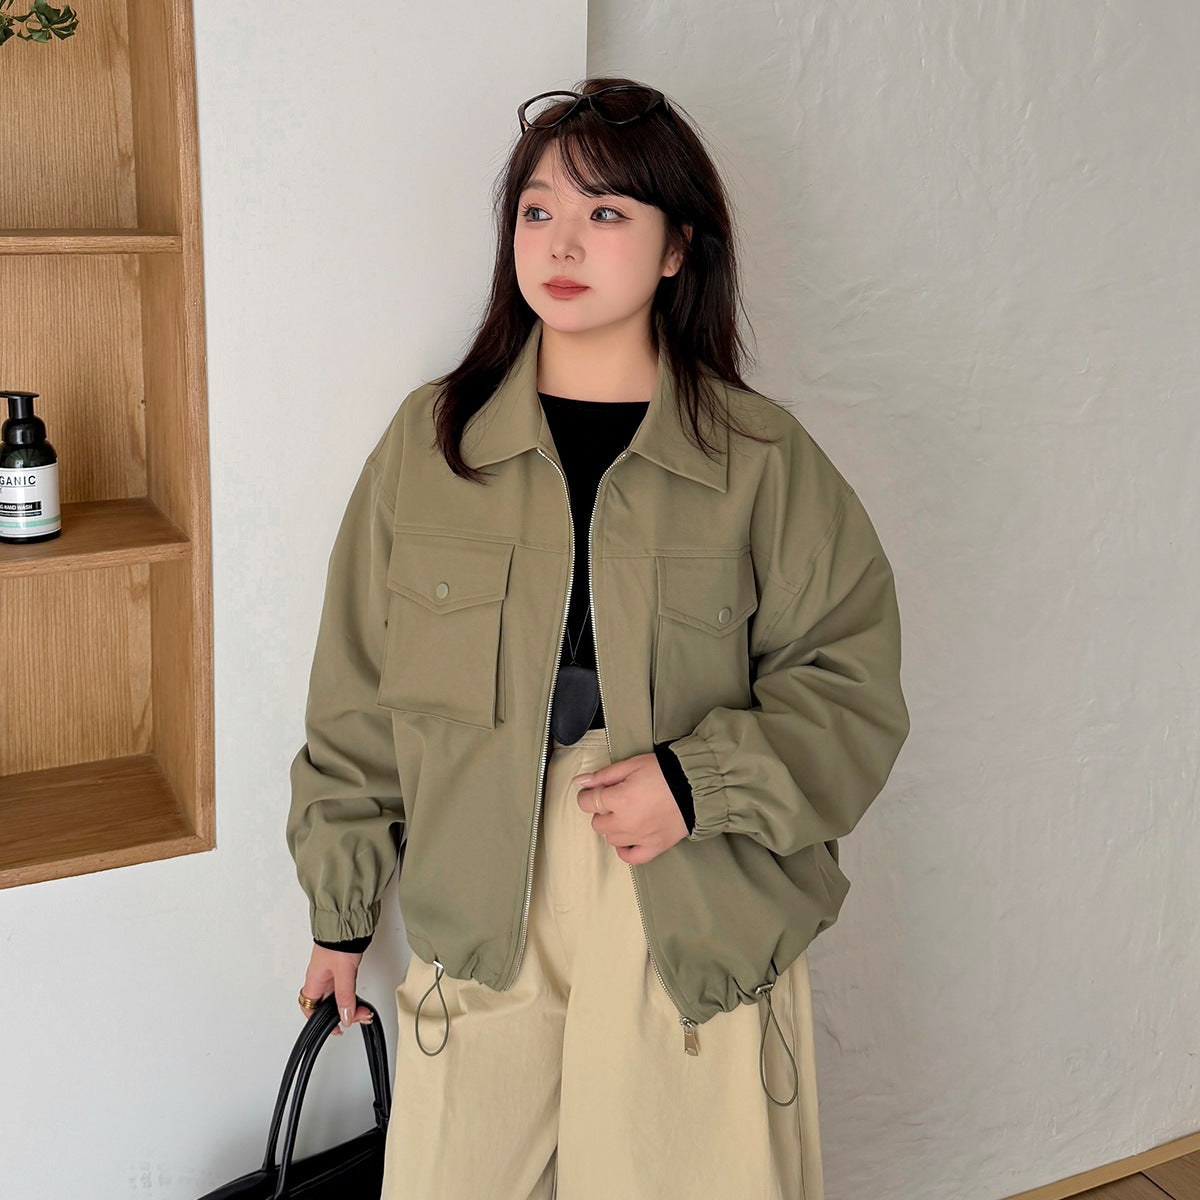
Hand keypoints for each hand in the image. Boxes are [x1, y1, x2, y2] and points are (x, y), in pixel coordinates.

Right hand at [300, 944, 374, 1036]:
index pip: (310, 1009)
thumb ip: (345, 996)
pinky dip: (352, 994)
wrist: (347, 919)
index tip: (336, 1029)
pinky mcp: (341, 966)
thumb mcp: (344, 973)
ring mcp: (330, 972)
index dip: (320, 1022)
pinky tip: (360, 998)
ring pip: (337, 996)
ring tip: (364, 1010)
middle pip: (327, 1005)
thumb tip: (345, 1017)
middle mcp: (320, 978)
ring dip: (350, 1005)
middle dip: (342, 1014)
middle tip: (359, 1017)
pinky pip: (344, 987)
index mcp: (314, 981)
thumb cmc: (339, 942)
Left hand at [571, 752, 688, 864]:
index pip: (587, 803)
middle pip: (598, 823)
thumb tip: (580, 781)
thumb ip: (604, 775)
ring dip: (613, 827)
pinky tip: (627, 838)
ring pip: (611, 839)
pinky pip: (631, 857)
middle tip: (613, 799)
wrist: (697, 785)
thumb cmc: (666, 771)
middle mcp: (628, 822)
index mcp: (620, 799)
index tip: (592, 791)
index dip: (587, 795)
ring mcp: (641, 837)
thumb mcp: (632, 765)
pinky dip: (625, 850)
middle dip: (601, 811)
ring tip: (625, 814)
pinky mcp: (655, 846)